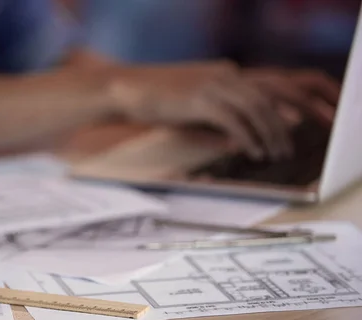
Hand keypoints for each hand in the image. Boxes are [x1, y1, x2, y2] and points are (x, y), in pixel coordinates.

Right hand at [107, 62, 339, 159]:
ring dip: (269, 133)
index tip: (287, 133)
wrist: (125, 88)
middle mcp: (223, 74)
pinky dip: (248, 137)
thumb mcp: (191, 109)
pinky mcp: (200, 99)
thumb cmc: (154, 100)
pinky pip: (234, 120)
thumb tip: (239, 142)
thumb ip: (216, 121)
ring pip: (256, 108)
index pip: (263, 90)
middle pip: (266, 98)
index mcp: (223, 73)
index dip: (281, 112)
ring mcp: (212, 84)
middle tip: (286, 150)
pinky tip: (252, 151)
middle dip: (281, 126)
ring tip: (275, 154)